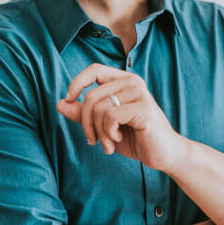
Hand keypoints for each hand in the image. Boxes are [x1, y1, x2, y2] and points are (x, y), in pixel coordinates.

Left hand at [56, 63, 186, 172]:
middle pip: (92, 96)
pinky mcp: (144, 107)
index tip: (68, 100)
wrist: (163, 154)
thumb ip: (84, 114)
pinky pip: (111, 116)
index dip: (77, 83)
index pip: (94, 70)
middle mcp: (132, 82)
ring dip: (99, 132)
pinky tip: (118, 139)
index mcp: (123, 81)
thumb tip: (60, 103)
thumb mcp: (103, 126)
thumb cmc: (135, 138)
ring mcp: (139, 93)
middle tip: (92, 140)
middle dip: (86, 122)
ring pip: (100, 108)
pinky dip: (109, 132)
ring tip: (108, 144)